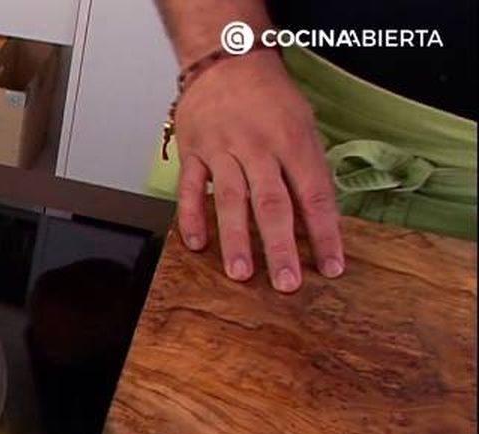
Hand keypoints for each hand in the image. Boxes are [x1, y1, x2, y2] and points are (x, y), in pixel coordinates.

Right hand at [174, 49, 343, 291]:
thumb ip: (308, 169)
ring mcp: (222, 150)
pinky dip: (191, 216)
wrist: (227, 61)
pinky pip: (190, 188)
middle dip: (281, 247)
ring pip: (230, 200)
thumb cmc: (269, 97)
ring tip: (241, 273)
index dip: (324, 234)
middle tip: (287, 283)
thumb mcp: (303, 124)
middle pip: (272, 203)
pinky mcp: (193, 152)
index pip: (314, 195)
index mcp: (293, 142)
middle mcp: (259, 147)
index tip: (331, 267)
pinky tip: (197, 243)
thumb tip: (318, 219)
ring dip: (236, 240)